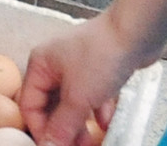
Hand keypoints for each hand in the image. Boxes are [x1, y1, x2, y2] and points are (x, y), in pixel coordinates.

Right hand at [19, 12, 142, 145]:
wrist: (137, 32)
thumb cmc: (102, 56)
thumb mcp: (78, 99)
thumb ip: (62, 127)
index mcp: (41, 65)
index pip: (30, 105)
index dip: (41, 129)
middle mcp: (55, 64)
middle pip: (52, 106)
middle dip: (64, 129)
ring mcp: (77, 66)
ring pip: (73, 104)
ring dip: (81, 124)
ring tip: (92, 140)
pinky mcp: (98, 69)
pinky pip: (92, 96)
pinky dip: (98, 110)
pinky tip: (107, 121)